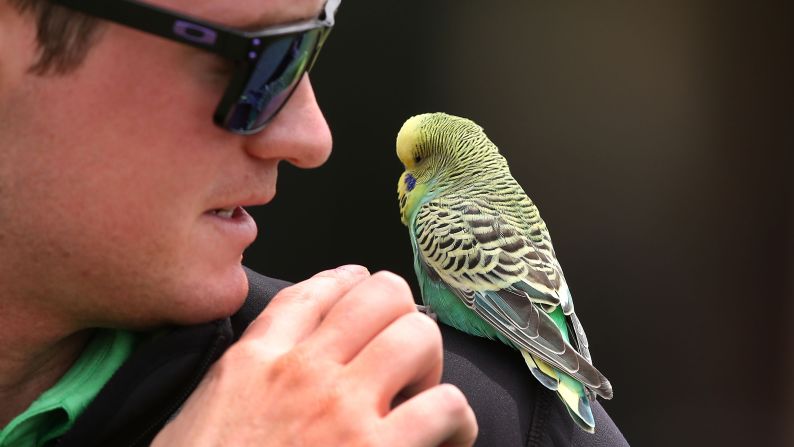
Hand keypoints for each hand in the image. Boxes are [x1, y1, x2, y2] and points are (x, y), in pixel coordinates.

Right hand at [152, 265, 477, 445]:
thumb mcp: (200, 414)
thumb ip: (239, 380)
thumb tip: (269, 371)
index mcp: (252, 362)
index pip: (315, 292)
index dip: (350, 282)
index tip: (363, 288)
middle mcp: (300, 371)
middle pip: (379, 295)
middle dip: (399, 319)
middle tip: (395, 359)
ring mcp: (340, 408)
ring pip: (417, 334)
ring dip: (428, 361)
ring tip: (419, 392)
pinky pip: (445, 405)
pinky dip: (456, 420)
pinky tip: (446, 436)